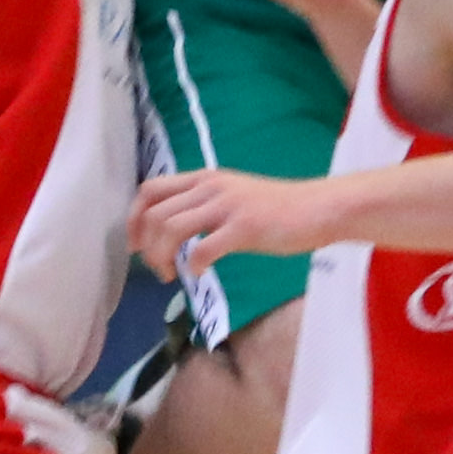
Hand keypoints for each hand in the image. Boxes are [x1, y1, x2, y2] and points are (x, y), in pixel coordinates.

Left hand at [134, 167, 330, 279]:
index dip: (134, 219)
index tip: (136, 245)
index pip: (150, 190)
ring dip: (162, 257)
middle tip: (158, 269)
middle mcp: (210, 187)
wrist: (318, 208)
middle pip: (154, 214)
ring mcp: (227, 206)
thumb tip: (172, 231)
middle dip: (146, 246)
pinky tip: (200, 274)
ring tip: (171, 275)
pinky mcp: (245, 227)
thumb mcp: (232, 196)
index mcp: (204, 179)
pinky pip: (203, 249)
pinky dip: (193, 265)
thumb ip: (203, 206)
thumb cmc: (277, 208)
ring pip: (171, 229)